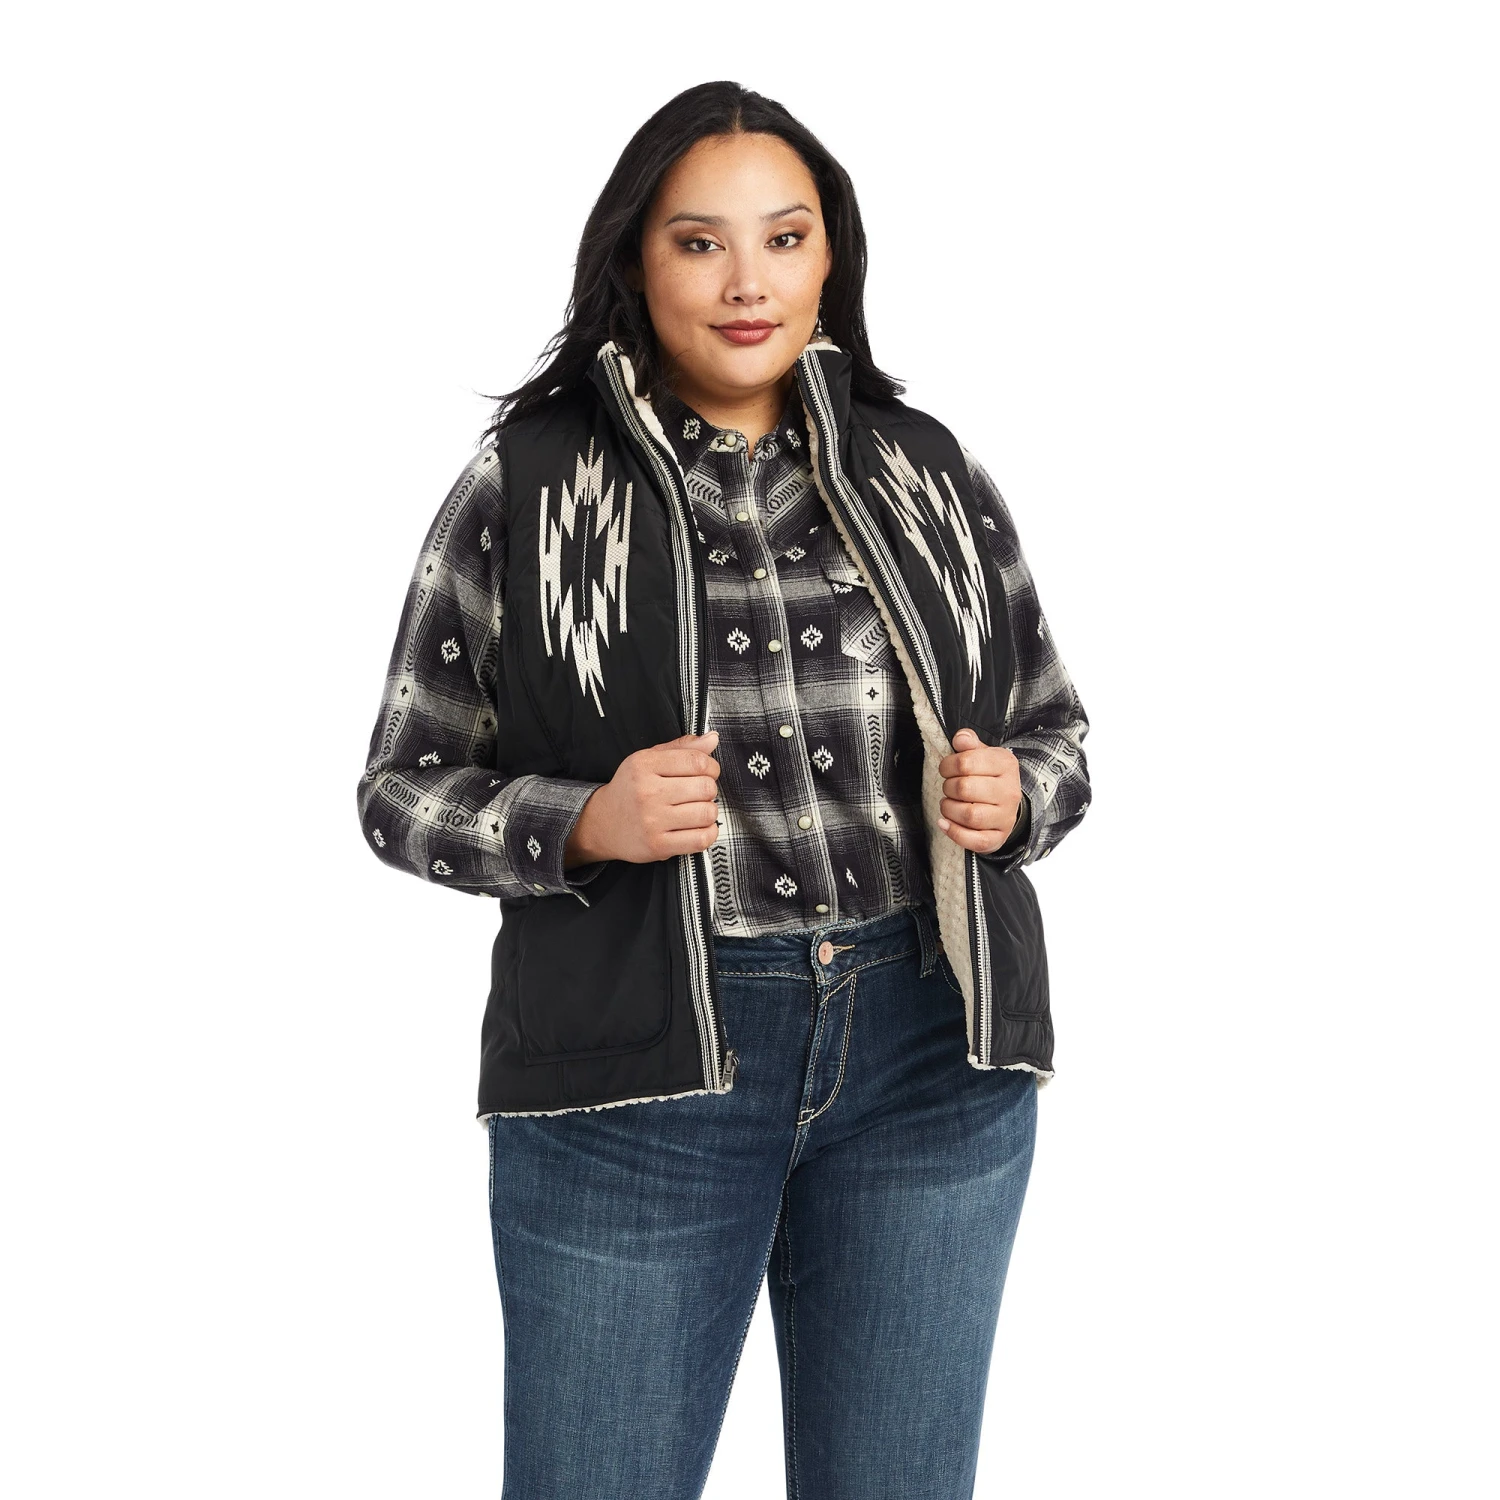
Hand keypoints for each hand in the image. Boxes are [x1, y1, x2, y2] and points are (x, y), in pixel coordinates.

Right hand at [564, 731, 721, 865]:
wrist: (602, 823)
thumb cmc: (630, 789)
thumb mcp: (649, 760)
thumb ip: (682, 748)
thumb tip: (712, 739)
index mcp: (645, 765)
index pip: (697, 761)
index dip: (711, 767)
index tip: (708, 772)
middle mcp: (647, 792)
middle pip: (705, 787)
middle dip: (709, 790)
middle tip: (699, 793)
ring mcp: (652, 821)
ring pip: (706, 813)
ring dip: (709, 812)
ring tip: (697, 810)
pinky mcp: (658, 845)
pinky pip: (700, 839)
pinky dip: (708, 833)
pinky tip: (699, 827)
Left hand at [936, 727, 1024, 853]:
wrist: (1007, 804)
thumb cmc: (989, 777)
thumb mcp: (983, 754)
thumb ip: (969, 744)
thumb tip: (961, 738)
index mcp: (1006, 765)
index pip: (966, 762)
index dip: (947, 765)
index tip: (946, 769)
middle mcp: (1009, 791)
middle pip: (964, 789)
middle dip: (948, 787)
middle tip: (948, 787)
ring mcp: (1005, 817)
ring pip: (969, 815)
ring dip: (949, 809)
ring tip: (948, 804)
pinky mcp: (998, 838)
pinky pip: (974, 840)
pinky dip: (954, 832)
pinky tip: (944, 823)